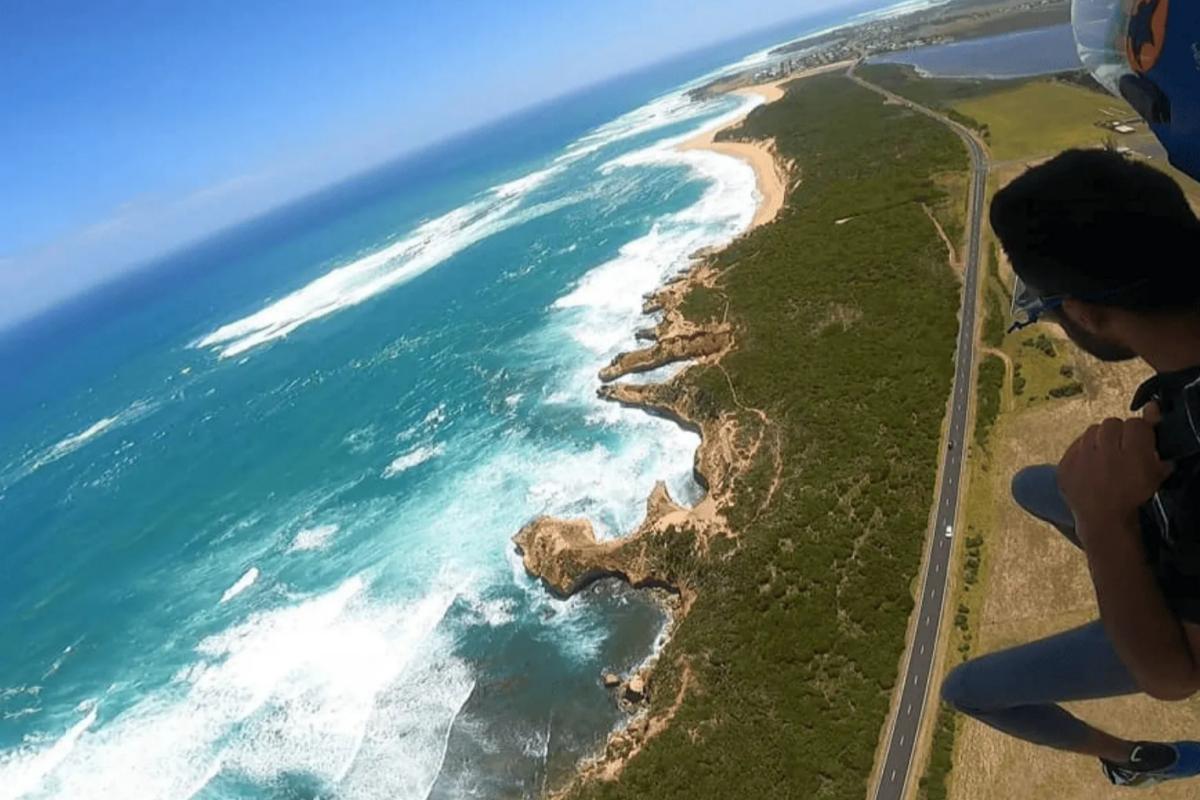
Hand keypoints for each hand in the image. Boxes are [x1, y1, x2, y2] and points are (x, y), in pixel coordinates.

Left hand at [1057, 413, 1171, 534]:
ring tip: (1104, 455)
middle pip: (1112, 423)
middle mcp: (1105, 451)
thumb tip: (1151, 409)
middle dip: (1118, 433)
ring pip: (1092, 431)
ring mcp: (1081, 457)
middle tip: (1121, 448)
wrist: (1104, 520)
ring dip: (1099, 439)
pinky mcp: (1064, 464)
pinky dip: (1082, 450)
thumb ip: (1152, 439)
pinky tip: (1089, 463)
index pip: (1136, 423)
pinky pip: (1074, 445)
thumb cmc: (1134, 496)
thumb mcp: (1154, 471)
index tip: (1139, 441)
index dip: (1139, 431)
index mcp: (1133, 452)